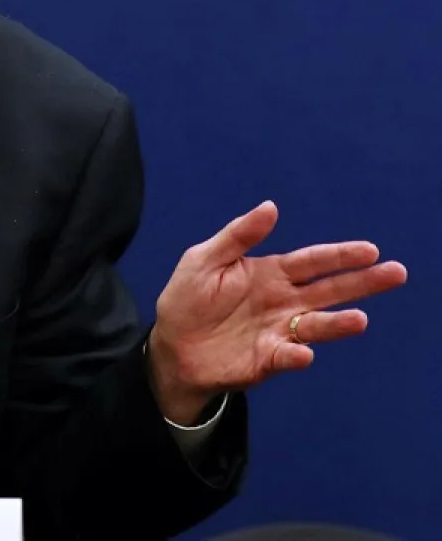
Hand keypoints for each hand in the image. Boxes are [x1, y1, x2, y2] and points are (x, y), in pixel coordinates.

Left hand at [147, 201, 407, 423]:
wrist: (171, 345)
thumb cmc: (188, 298)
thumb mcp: (205, 259)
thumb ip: (238, 236)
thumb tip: (271, 207)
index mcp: (271, 273)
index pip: (312, 261)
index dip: (340, 255)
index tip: (371, 250)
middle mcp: (284, 302)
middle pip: (329, 290)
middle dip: (362, 282)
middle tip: (395, 273)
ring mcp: (279, 331)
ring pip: (317, 325)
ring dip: (338, 323)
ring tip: (360, 319)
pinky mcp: (268, 359)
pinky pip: (287, 356)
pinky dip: (297, 354)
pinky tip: (303, 351)